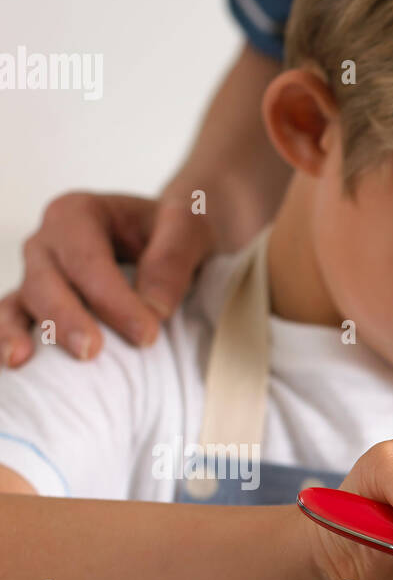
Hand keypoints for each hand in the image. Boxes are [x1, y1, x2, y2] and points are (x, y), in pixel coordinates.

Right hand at [0, 193, 213, 368]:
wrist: (166, 237)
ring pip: (24, 301)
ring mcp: (39, 273)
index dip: (113, 299)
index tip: (147, 335)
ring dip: (24, 331)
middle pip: (46, 279)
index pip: (88, 260)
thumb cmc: (173, 231)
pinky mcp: (38, 303)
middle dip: (65, 317)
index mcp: (80, 215)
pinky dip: (9, 337)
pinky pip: (14, 318)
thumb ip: (173, 259)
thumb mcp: (187, 228)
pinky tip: (12, 364)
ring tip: (22, 361)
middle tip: (90, 351)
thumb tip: (155, 307)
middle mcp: (50, 242)